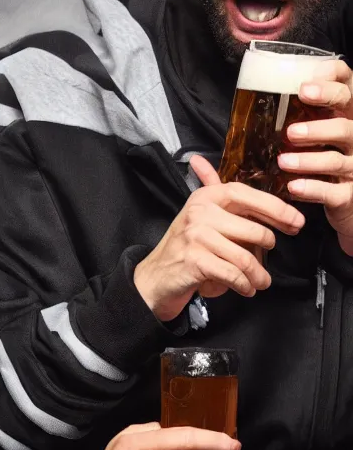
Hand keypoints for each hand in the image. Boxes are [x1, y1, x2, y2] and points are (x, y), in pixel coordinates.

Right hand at [134, 157, 304, 320]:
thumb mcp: (196, 214)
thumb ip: (207, 188)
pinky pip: (234, 274)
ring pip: (246, 257)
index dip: (275, 208)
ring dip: (258, 276)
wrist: (155, 276)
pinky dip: (245, 285)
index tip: (296, 222)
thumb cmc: (184, 245)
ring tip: (259, 282)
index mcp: (205, 197)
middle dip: (267, 251)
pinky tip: (246, 288)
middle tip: (267, 265)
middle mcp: (200, 212)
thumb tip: (199, 161)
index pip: (246, 194)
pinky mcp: (195, 261)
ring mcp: (196, 236)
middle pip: (254, 231)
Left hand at [277, 59, 352, 254]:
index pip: (345, 92)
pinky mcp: (348, 194)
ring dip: (308, 161)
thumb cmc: (324, 154)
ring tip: (283, 162)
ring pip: (336, 161)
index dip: (328, 88)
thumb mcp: (319, 127)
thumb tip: (268, 89)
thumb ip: (303, 107)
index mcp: (345, 116)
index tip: (303, 89)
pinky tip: (294, 187)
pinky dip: (312, 189)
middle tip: (291, 132)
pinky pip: (333, 192)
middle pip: (345, 128)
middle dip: (318, 129)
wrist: (343, 198)